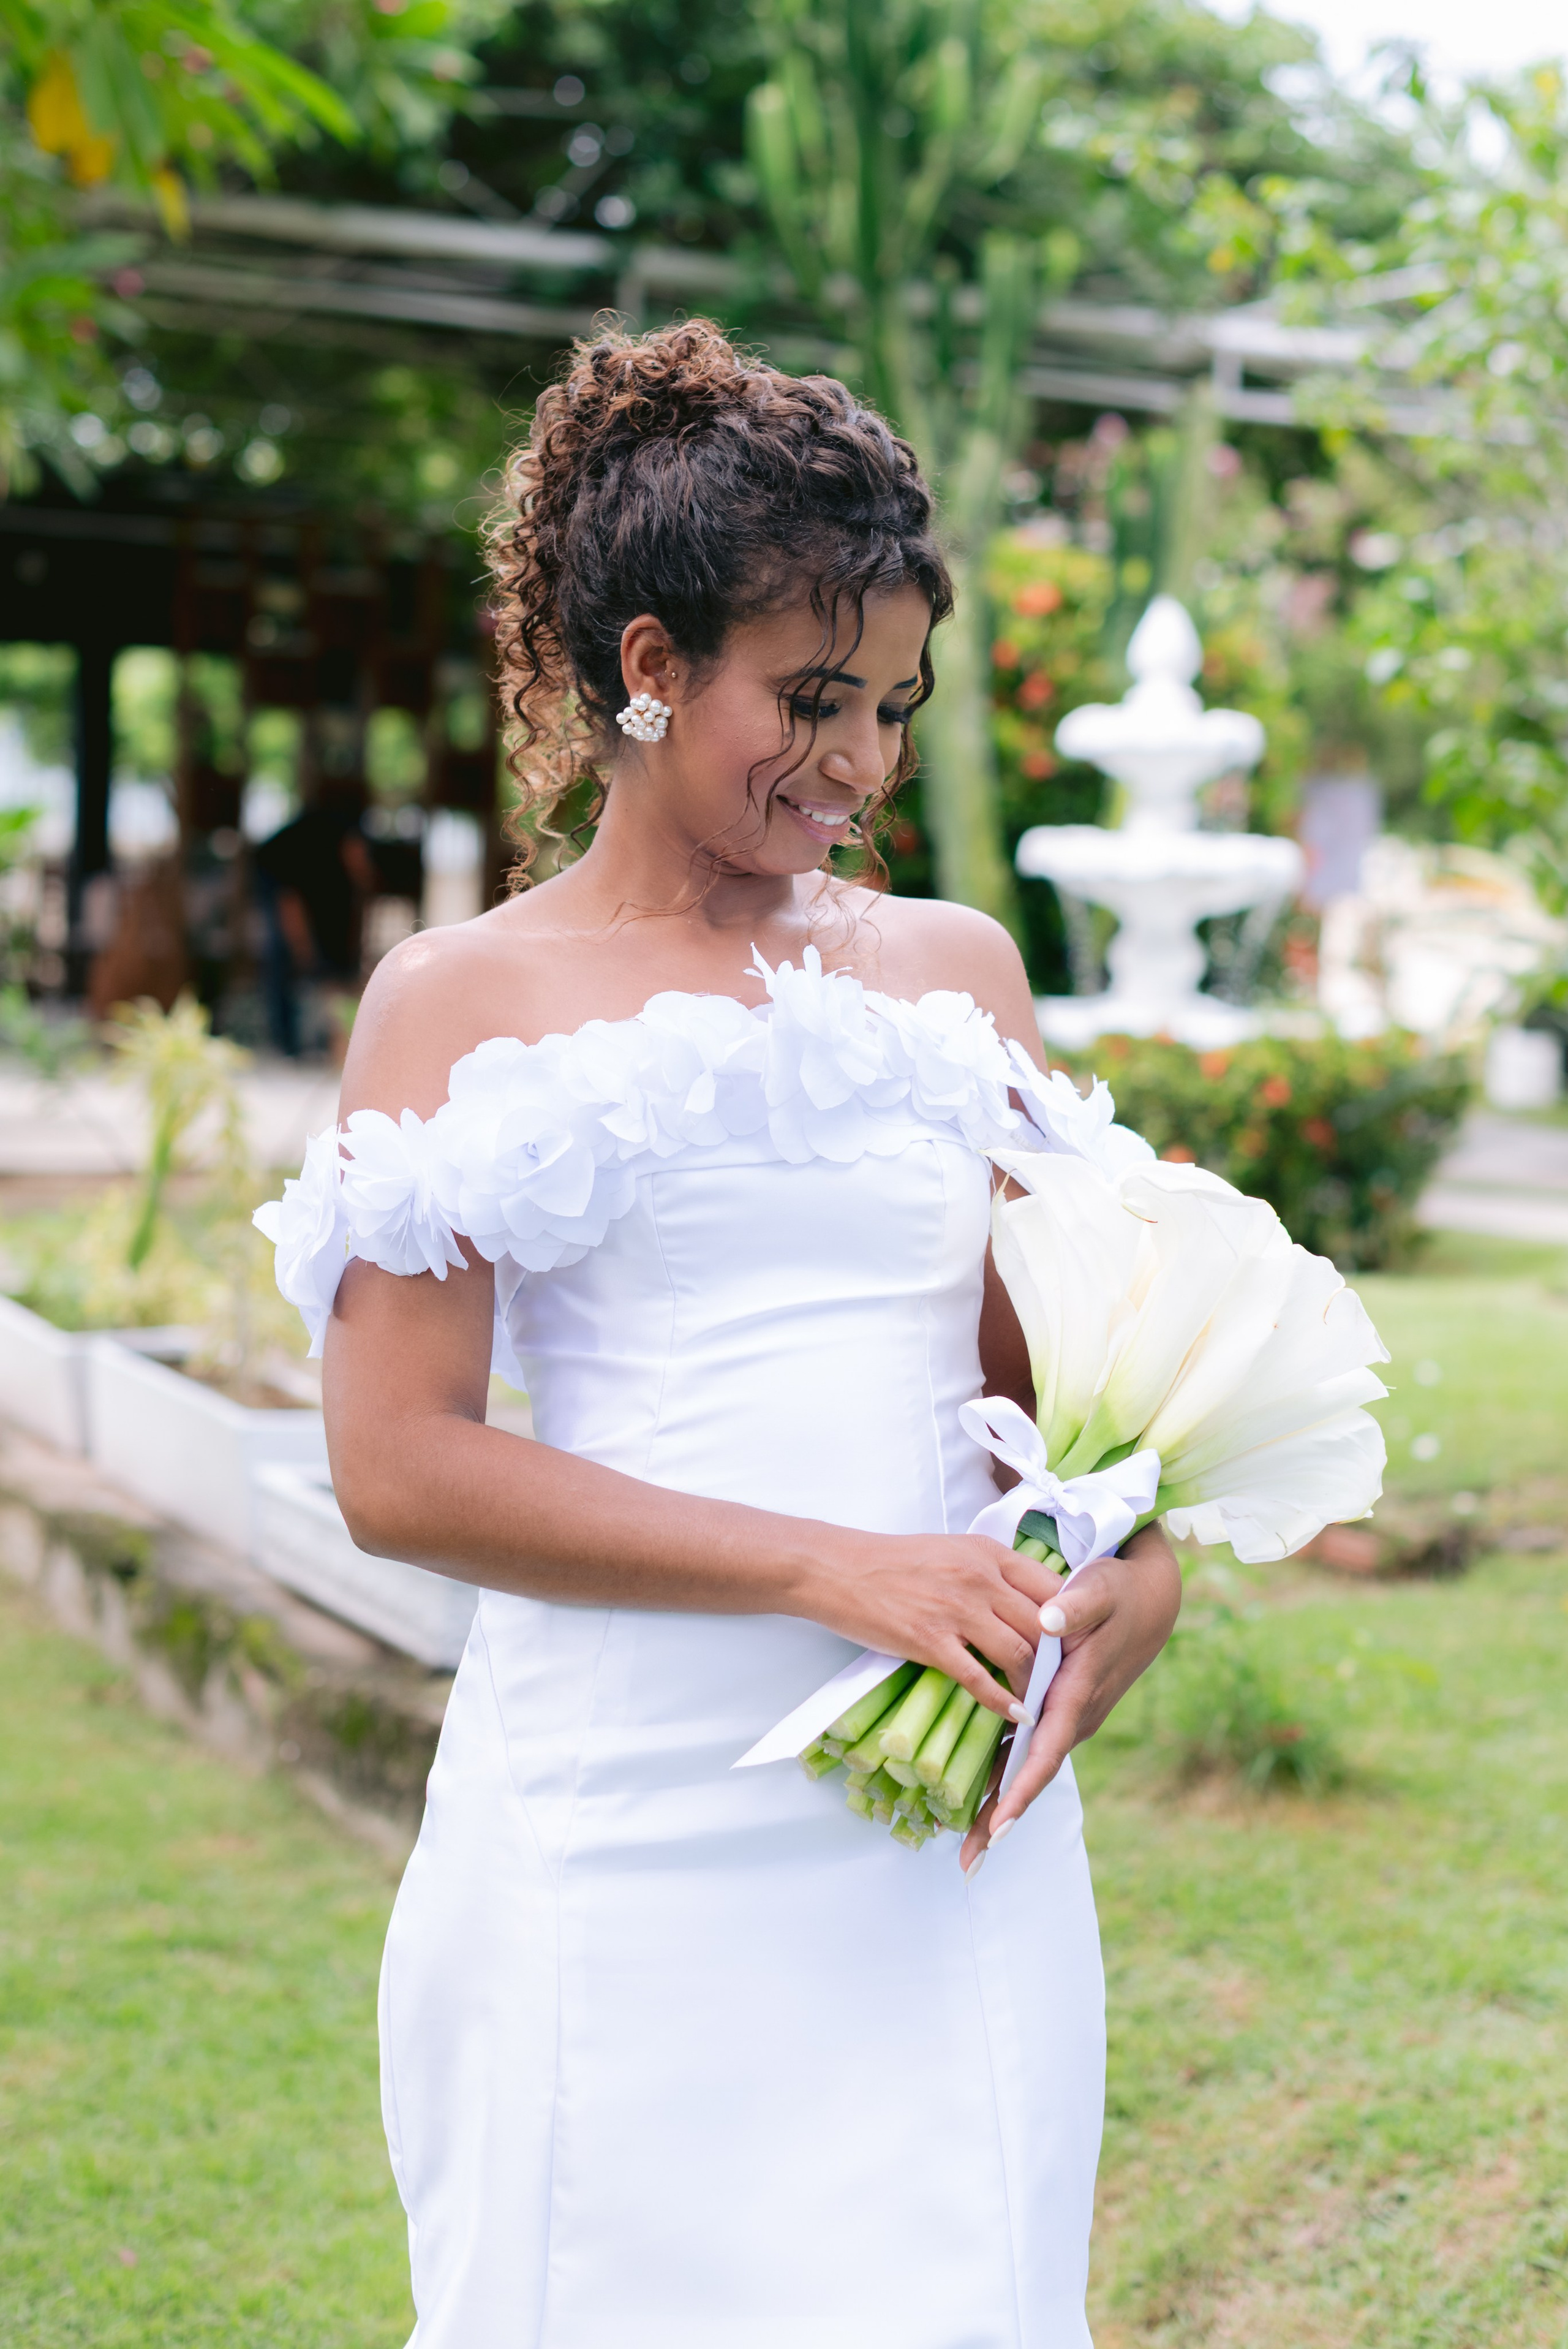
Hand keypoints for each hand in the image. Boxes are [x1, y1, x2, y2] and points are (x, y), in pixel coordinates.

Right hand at [798, 1528, 1066, 1723]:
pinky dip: (1002, 1701)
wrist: (837, 1568)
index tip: (1080, 1645)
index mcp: (988, 1553)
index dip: (1073, 1620)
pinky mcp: (930, 1640)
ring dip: (1035, 1683)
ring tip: (1043, 1702)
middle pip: (1043, 1624)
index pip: (1052, 1586)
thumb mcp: (952, 1551)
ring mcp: (956, 1609)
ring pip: (1018, 1652)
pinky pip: (978, 1677)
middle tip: (1068, 1683)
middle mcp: (980, 1577)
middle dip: (1061, 1658)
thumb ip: (990, 1571)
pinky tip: (1014, 1715)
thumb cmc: (893, 1562)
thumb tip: (1024, 1600)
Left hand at [959, 1519, 1181, 1871]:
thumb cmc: (1117, 1593)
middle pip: (1031, 1776)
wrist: (1149, 1601)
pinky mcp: (1059, 1711)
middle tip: (968, 1860)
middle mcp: (1074, 1718)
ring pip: (1028, 1769)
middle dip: (1000, 1818)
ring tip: (966, 1848)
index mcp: (1078, 1694)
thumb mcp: (1099, 1589)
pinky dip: (1003, 1777)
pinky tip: (976, 1799)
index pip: (1045, 1752)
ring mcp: (1067, 1719)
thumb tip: (1049, 1618)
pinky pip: (1027, 1751)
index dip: (1020, 1789)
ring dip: (998, 1806)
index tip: (997, 1825)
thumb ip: (1076, 1604)